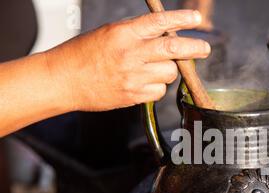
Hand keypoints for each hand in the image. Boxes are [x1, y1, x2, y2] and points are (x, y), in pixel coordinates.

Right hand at [46, 9, 210, 111]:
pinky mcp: (133, 96)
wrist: (63, 81)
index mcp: (123, 34)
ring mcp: (133, 77)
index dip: (181, 20)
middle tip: (204, 48)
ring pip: (169, 73)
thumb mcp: (110, 34)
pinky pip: (159, 91)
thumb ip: (138, 35)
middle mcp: (130, 54)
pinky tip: (142, 82)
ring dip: (168, 70)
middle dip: (194, 49)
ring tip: (152, 68)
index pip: (159, 23)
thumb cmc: (84, 54)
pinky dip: (157, 87)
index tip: (195, 19)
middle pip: (173, 51)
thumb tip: (168, 37)